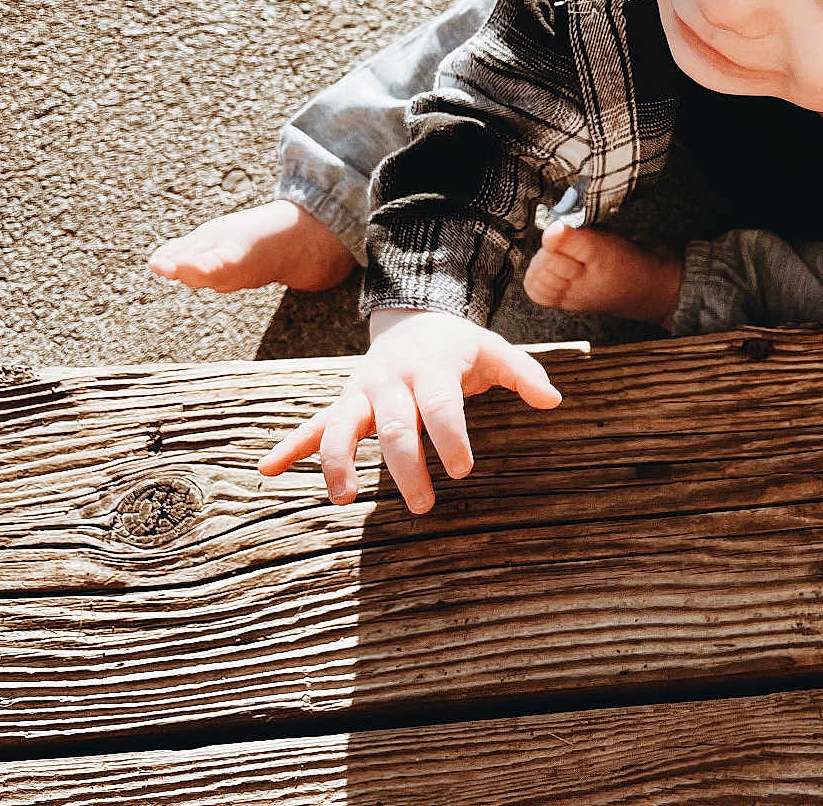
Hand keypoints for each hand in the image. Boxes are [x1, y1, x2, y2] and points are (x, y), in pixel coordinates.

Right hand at [257, 308, 563, 513]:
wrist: (413, 317)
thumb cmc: (458, 346)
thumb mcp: (493, 350)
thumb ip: (523, 374)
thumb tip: (554, 400)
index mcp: (430, 368)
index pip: (441, 405)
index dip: (451, 436)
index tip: (463, 469)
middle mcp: (390, 380)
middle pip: (394, 426)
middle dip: (405, 466)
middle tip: (424, 506)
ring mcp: (362, 392)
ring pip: (343, 427)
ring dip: (339, 462)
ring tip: (343, 498)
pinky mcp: (343, 403)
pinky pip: (313, 425)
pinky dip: (290, 446)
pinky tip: (267, 469)